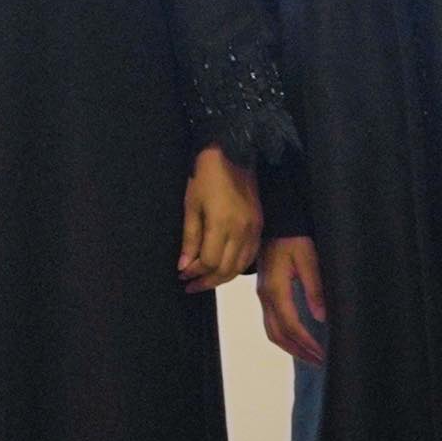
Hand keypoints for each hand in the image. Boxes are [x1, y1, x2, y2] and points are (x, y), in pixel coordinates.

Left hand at [179, 145, 260, 292]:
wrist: (232, 155)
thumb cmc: (204, 177)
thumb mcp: (191, 205)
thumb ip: (190, 238)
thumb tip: (184, 266)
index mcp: (223, 225)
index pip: (210, 262)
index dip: (195, 272)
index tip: (182, 275)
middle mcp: (242, 231)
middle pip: (227, 269)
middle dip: (207, 281)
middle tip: (190, 286)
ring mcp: (254, 229)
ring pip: (240, 265)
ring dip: (222, 277)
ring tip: (204, 281)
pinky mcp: (260, 225)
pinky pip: (250, 255)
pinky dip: (237, 267)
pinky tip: (224, 268)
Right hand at [257, 236, 328, 366]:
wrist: (277, 221)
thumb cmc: (294, 238)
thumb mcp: (309, 259)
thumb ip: (315, 288)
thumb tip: (321, 317)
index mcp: (275, 289)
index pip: (290, 324)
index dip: (306, 342)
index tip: (323, 354)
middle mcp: (265, 296)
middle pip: (277, 333)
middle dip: (298, 351)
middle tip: (319, 361)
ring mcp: (262, 295)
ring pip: (272, 330)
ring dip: (290, 347)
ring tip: (310, 356)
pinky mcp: (265, 292)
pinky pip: (271, 322)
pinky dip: (284, 336)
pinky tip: (297, 338)